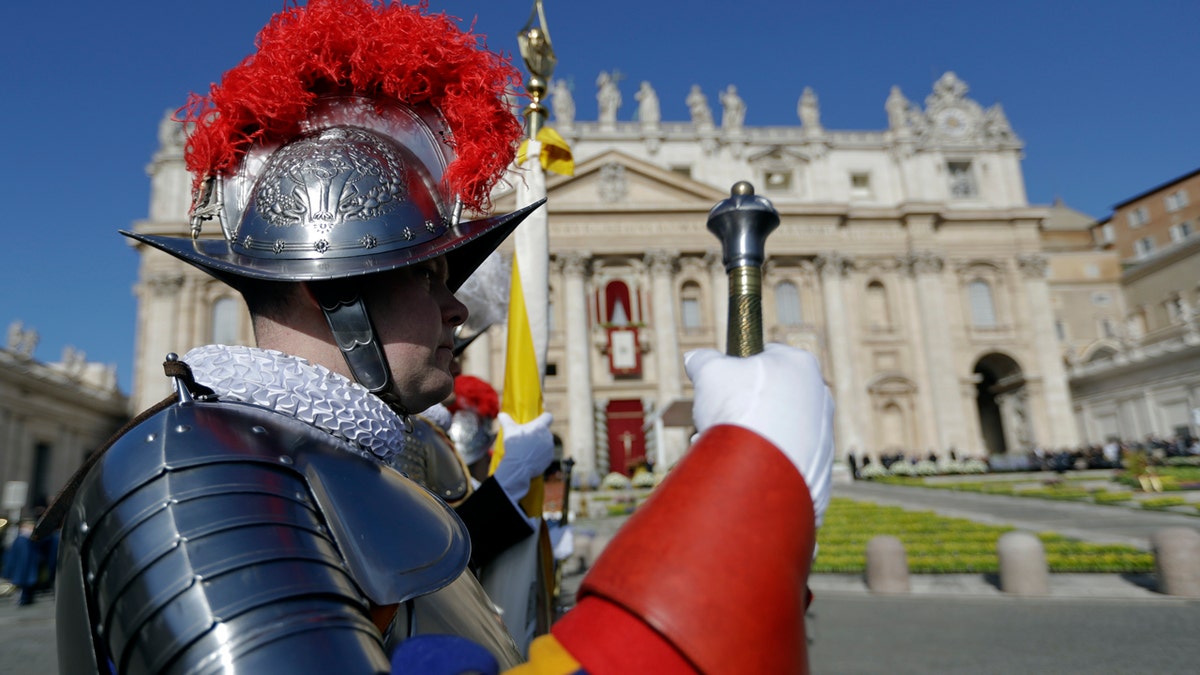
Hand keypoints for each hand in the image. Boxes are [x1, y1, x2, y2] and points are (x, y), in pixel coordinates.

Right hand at [494, 412, 554, 502]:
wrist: (518, 466)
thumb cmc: (515, 445)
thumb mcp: (508, 430)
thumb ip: (506, 420)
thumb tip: (501, 414)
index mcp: (540, 427)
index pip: (548, 416)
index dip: (543, 417)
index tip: (538, 420)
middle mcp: (548, 436)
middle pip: (545, 431)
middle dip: (537, 433)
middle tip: (526, 437)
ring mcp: (550, 448)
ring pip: (546, 443)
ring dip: (539, 444)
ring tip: (527, 449)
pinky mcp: (549, 459)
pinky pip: (545, 454)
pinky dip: (539, 455)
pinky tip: (529, 458)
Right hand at [684, 344, 833, 524]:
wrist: (762, 468)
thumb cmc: (740, 410)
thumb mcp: (710, 371)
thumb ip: (703, 359)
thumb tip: (696, 358)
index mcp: (799, 363)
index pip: (766, 355)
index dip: (738, 368)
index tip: (721, 384)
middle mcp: (819, 394)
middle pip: (773, 393)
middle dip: (746, 405)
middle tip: (721, 419)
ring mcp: (823, 431)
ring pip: (780, 427)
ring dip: (754, 434)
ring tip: (729, 447)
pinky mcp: (820, 464)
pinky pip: (786, 456)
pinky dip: (766, 460)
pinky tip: (745, 466)